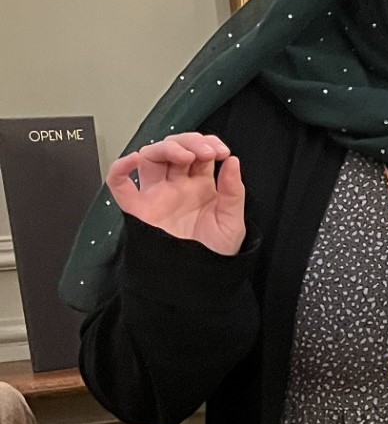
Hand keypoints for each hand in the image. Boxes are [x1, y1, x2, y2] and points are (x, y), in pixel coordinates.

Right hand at [105, 133, 245, 255]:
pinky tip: (133, 160)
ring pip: (150, 157)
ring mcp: (156, 196)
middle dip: (190, 142)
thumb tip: (232, 161)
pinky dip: (120, 168)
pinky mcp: (138, 211)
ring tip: (186, 156)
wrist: (198, 281)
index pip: (200, 151)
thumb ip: (233, 191)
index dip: (209, 144)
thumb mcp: (232, 221)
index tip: (222, 153)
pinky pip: (119, 185)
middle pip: (174, 149)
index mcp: (201, 186)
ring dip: (166, 148)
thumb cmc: (215, 253)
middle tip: (206, 152)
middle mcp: (177, 186)